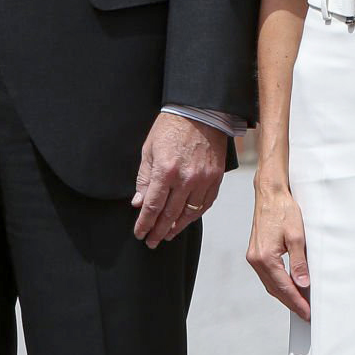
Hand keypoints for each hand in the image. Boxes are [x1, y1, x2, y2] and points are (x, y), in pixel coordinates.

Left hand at [131, 114, 224, 247]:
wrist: (201, 112)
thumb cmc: (171, 127)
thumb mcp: (149, 150)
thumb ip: (144, 178)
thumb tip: (138, 203)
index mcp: (165, 171)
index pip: (153, 206)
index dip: (145, 223)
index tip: (139, 233)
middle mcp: (186, 179)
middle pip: (169, 215)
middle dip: (158, 231)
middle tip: (151, 242)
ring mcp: (203, 180)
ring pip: (188, 214)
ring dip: (176, 227)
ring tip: (166, 236)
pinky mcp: (215, 178)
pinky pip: (205, 204)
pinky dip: (194, 216)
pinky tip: (185, 221)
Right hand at [246, 179, 309, 318]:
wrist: (270, 194)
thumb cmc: (283, 210)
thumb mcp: (297, 236)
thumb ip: (299, 263)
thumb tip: (302, 285)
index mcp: (265, 257)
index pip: (283, 287)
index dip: (297, 302)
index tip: (307, 313)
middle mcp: (255, 259)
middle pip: (275, 289)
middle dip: (291, 302)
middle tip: (306, 313)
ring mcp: (254, 257)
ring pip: (270, 284)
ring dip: (284, 295)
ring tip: (300, 303)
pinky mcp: (256, 253)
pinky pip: (267, 275)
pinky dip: (278, 284)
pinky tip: (289, 286)